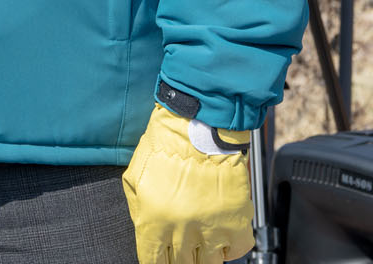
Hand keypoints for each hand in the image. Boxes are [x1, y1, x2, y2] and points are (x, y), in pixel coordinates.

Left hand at [123, 105, 253, 263]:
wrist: (200, 123)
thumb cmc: (165, 143)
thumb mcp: (136, 176)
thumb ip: (138, 209)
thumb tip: (146, 230)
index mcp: (154, 221)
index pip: (153, 262)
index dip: (157, 262)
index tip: (161, 258)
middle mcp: (182, 230)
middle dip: (179, 258)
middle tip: (181, 247)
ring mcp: (211, 228)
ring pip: (208, 263)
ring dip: (203, 254)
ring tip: (200, 240)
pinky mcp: (236, 221)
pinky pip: (234, 251)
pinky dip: (228, 247)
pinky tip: (220, 234)